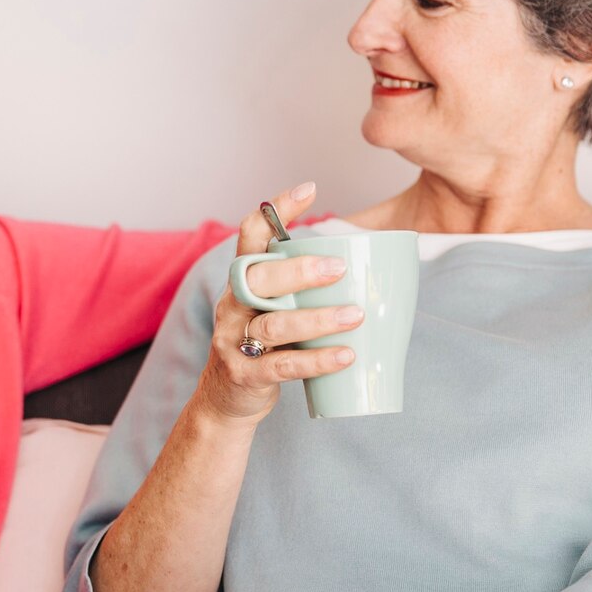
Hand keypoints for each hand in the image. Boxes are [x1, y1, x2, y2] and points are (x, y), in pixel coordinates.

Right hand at [192, 181, 363, 426]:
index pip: (250, 234)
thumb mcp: (272, 309)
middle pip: (258, 278)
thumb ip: (301, 287)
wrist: (225, 403)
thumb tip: (366, 265)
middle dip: (298, 270)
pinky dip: (317, 360)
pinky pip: (282, 366)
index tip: (308, 188)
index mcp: (242, 281)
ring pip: (274, 324)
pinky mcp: (244, 374)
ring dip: (318, 319)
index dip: (276, 209)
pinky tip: (345, 356)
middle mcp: (232, 305)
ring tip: (355, 316)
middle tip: (339, 268)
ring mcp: (234, 340)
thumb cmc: (262, 348)